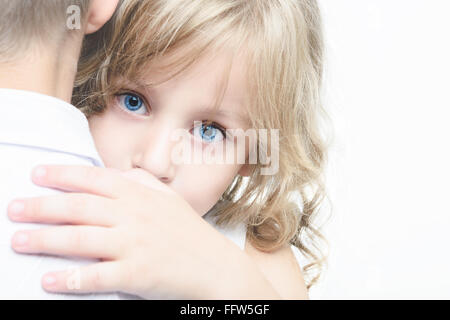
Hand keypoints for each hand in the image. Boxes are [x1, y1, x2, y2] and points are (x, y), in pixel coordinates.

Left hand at [7, 165, 245, 298]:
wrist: (215, 266)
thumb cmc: (189, 232)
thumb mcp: (170, 198)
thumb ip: (143, 182)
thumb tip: (118, 172)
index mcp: (141, 195)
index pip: (94, 179)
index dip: (63, 175)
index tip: (36, 174)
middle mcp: (135, 216)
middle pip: (79, 207)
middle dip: (42, 206)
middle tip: (13, 208)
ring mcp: (135, 245)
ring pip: (80, 239)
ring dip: (45, 240)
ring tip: (18, 240)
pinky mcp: (137, 274)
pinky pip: (96, 276)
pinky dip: (70, 278)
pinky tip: (48, 279)